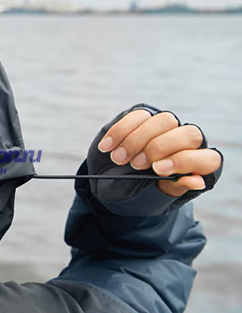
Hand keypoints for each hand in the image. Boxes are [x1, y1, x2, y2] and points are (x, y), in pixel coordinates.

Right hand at [97, 109, 222, 196]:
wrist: (111, 183)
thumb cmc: (139, 193)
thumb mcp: (155, 196)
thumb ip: (175, 188)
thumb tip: (197, 182)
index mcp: (198, 165)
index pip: (207, 159)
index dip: (183, 161)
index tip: (157, 169)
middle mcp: (186, 142)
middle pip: (188, 134)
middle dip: (159, 148)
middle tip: (135, 164)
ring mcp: (166, 127)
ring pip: (163, 120)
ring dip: (136, 140)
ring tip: (117, 158)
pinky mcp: (144, 116)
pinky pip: (137, 116)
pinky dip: (119, 132)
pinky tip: (106, 147)